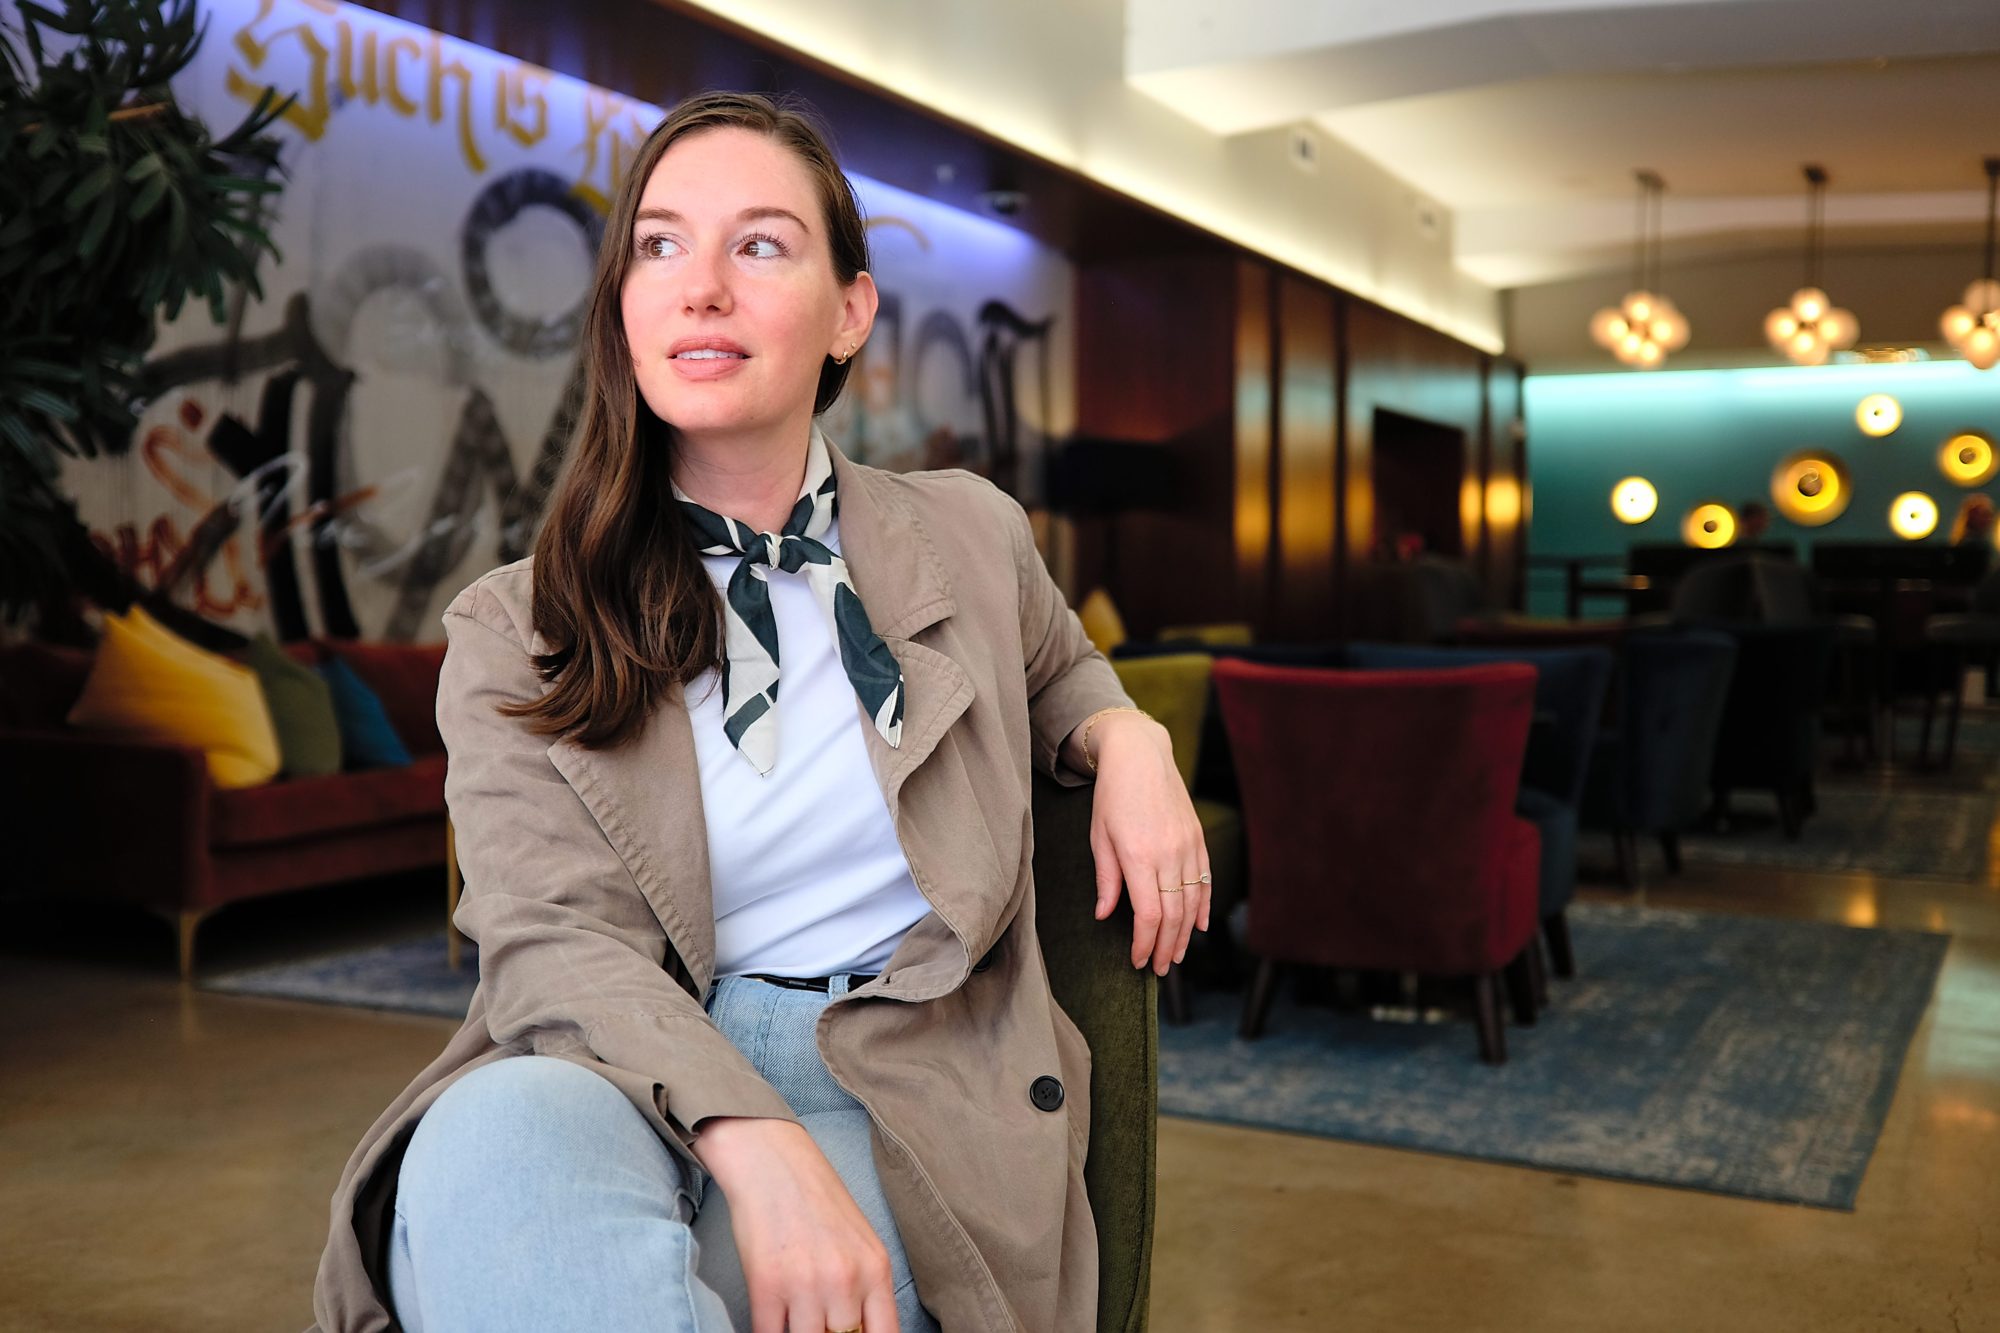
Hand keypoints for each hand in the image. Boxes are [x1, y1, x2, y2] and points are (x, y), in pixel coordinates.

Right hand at [691, 1117, 900, 1332]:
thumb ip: (865, 1290)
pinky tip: (772, 1321)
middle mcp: (846, 1280)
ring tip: (796, 1320)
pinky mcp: (766, 1285)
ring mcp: (806, 1284)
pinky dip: (769, 1332)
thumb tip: (859, 1332)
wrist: (772, 1162)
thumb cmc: (816, 1201)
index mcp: (875, 1269)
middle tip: (818, 1324)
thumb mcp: (859, 1243)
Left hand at [1079, 712, 1211, 973]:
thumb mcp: (1099, 837)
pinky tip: (1199, 926)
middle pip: (1173, 915)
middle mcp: (1168, 854)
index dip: (1145, 944)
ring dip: (1186, 934)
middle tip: (1159, 969)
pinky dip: (1203, 907)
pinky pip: (1205, 880)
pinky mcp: (1198, 838)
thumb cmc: (1112, 795)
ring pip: (1192, 902)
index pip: (1148, 915)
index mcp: (1139, 856)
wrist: (1140, 755)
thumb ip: (1106, 879)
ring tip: (1176, 955)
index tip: (1138, 961)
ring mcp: (1187, 846)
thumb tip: (1105, 916)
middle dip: (1166, 947)